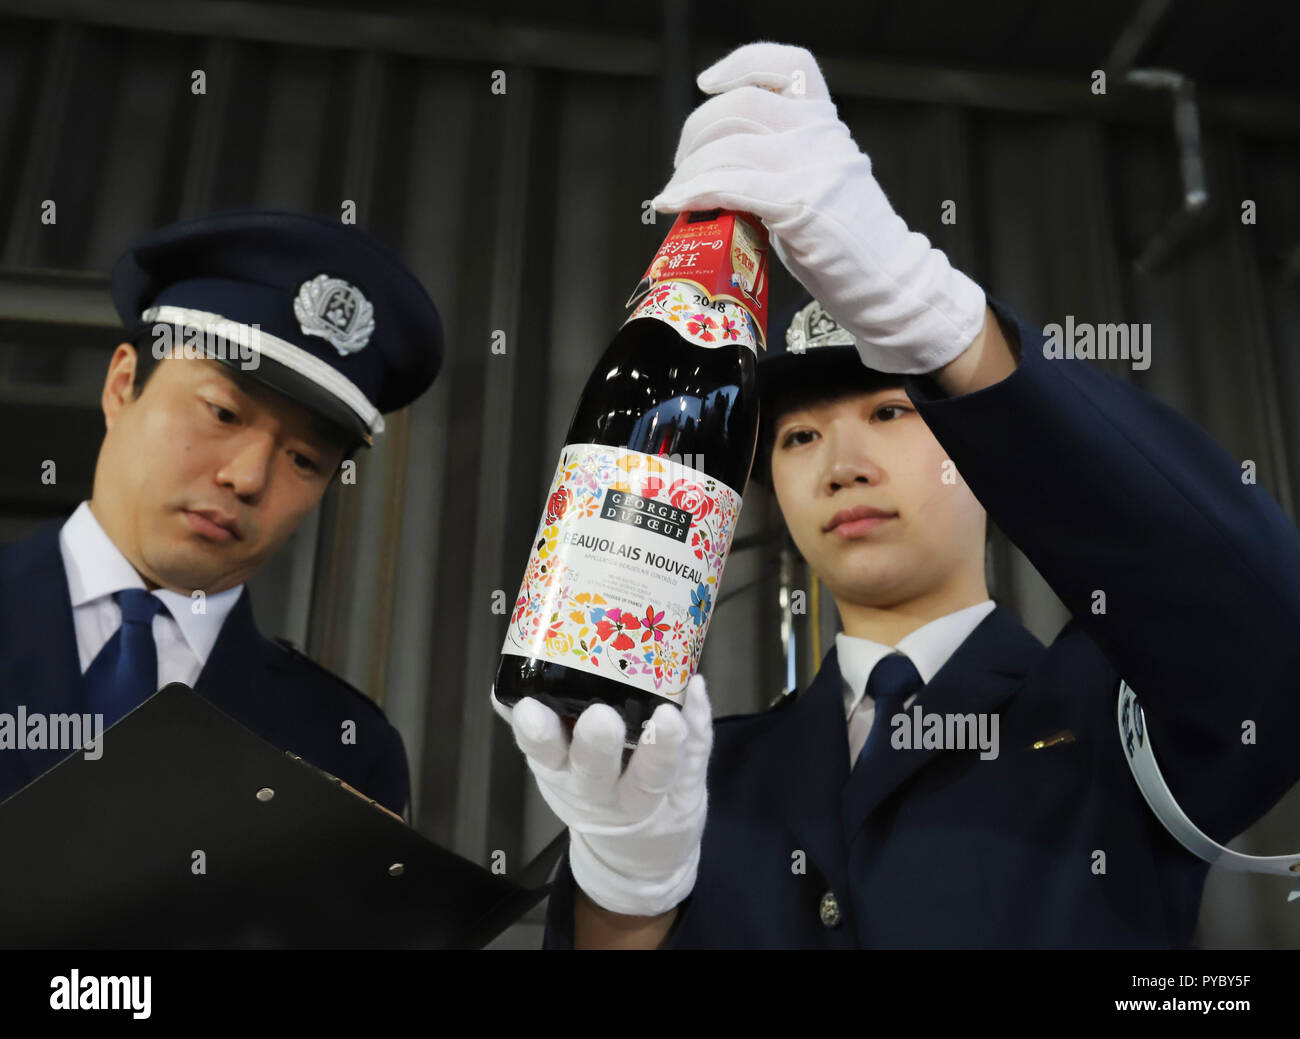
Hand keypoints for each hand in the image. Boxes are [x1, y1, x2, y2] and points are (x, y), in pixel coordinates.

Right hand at [493, 676, 712, 917]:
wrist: (638, 856)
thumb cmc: (595, 795)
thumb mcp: (557, 771)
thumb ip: (539, 733)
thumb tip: (504, 693)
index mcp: (562, 774)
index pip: (543, 755)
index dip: (537, 735)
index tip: (531, 709)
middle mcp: (600, 790)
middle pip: (596, 771)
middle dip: (597, 746)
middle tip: (600, 717)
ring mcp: (646, 795)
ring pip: (652, 775)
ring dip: (660, 746)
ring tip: (667, 715)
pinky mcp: (685, 792)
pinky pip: (696, 756)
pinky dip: (699, 723)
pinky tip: (698, 691)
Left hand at [652, 42, 985, 374]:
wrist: (889, 282)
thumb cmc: (850, 245)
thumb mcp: (819, 184)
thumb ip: (780, 165)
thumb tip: (721, 171)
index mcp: (828, 125)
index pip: (789, 66)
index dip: (742, 64)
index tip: (709, 83)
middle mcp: (822, 135)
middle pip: (742, 104)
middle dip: (696, 132)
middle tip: (681, 164)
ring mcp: (812, 167)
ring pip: (730, 146)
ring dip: (689, 170)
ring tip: (676, 193)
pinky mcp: (799, 204)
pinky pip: (731, 185)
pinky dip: (694, 192)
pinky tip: (676, 203)